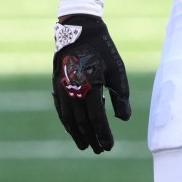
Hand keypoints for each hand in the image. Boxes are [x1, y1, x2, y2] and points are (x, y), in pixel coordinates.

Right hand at [52, 14, 130, 152]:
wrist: (79, 31)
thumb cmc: (103, 50)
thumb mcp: (117, 69)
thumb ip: (121, 95)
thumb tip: (124, 119)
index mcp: (91, 87)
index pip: (97, 119)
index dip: (103, 134)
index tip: (109, 147)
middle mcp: (74, 91)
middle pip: (82, 123)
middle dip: (91, 138)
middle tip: (99, 151)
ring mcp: (63, 89)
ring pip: (69, 119)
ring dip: (77, 134)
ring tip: (84, 145)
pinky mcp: (57, 86)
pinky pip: (61, 109)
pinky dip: (67, 122)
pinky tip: (72, 128)